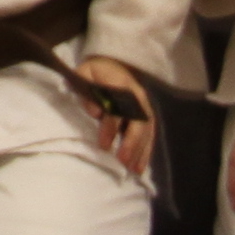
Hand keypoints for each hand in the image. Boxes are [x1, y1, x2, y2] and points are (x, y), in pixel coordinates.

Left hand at [69, 53, 157, 180]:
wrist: (112, 64)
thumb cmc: (94, 72)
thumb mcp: (84, 74)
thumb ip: (87, 91)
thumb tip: (95, 112)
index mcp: (121, 83)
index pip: (119, 107)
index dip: (112, 127)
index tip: (103, 144)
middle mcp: (138, 95)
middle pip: (139, 121)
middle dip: (131, 142)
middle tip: (122, 161)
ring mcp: (145, 106)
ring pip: (147, 130)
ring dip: (141, 150)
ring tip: (133, 170)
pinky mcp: (147, 115)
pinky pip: (150, 134)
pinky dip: (146, 151)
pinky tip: (140, 167)